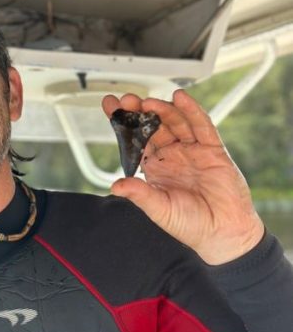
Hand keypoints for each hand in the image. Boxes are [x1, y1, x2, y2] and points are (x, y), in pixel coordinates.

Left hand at [102, 89, 264, 264]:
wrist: (223, 232)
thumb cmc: (190, 224)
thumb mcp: (160, 209)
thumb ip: (140, 195)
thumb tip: (115, 186)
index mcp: (155, 167)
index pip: (135, 140)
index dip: (123, 123)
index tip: (109, 105)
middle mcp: (172, 155)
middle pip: (154, 126)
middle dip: (140, 112)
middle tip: (127, 100)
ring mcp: (192, 150)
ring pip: (175, 122)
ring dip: (162, 110)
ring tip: (148, 102)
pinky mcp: (213, 150)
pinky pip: (202, 126)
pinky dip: (192, 111)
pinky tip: (180, 98)